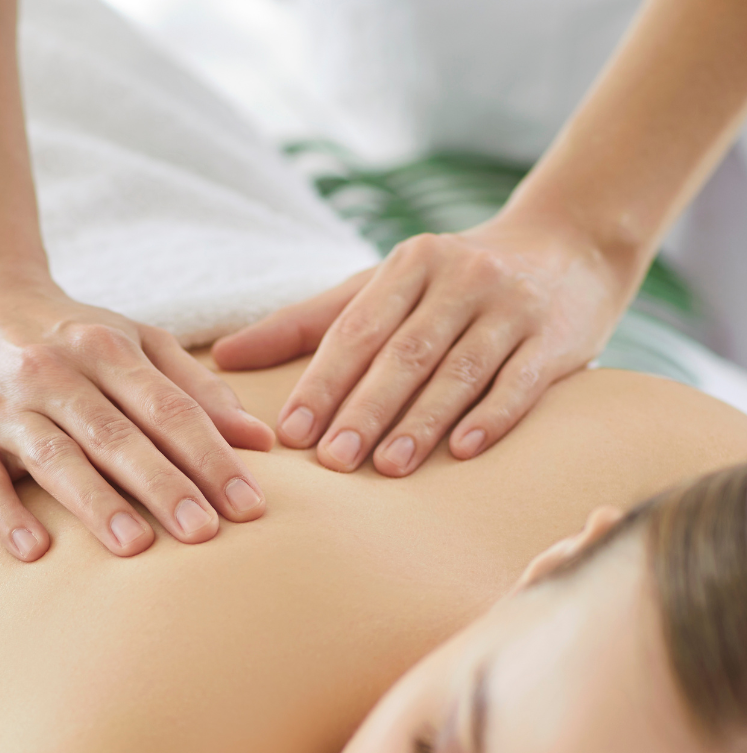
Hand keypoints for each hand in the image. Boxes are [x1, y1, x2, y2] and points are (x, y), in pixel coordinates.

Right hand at [0, 269, 273, 560]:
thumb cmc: (68, 336)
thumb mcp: (134, 344)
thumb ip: (196, 391)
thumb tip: (262, 441)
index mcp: (105, 348)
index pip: (169, 409)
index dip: (210, 456)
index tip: (249, 505)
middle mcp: (54, 373)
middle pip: (117, 435)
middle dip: (163, 485)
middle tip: (204, 533)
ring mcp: (4, 405)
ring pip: (55, 456)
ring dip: (95, 503)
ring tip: (135, 548)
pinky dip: (5, 514)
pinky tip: (34, 550)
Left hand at [212, 213, 632, 477]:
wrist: (571, 245)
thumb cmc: (451, 281)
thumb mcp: (380, 286)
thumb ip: (305, 323)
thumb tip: (221, 357)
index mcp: (409, 264)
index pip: (357, 329)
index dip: (323, 382)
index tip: (292, 434)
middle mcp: (461, 279)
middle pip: (405, 353)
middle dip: (367, 408)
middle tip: (334, 462)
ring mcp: (511, 308)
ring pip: (460, 370)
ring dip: (424, 421)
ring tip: (391, 467)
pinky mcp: (555, 339)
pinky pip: (520, 382)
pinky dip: (492, 417)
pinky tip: (465, 452)